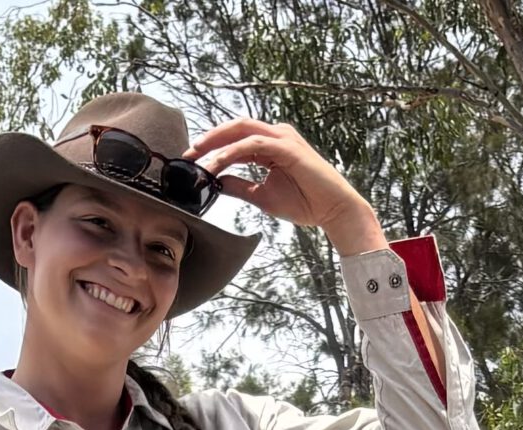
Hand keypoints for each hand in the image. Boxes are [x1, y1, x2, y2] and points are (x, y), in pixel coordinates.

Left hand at [188, 119, 385, 254]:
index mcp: (270, 144)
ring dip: (216, 143)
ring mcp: (282, 138)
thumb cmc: (305, 202)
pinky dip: (232, 152)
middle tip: (188, 154)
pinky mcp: (287, 147)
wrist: (334, 210)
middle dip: (209, 138)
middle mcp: (276, 135)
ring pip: (241, 131)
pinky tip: (216, 164)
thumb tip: (217, 181)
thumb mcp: (262, 195)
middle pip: (235, 126)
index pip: (236, 138)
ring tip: (198, 158)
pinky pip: (252, 144)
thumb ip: (240, 186)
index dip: (212, 146)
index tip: (191, 161)